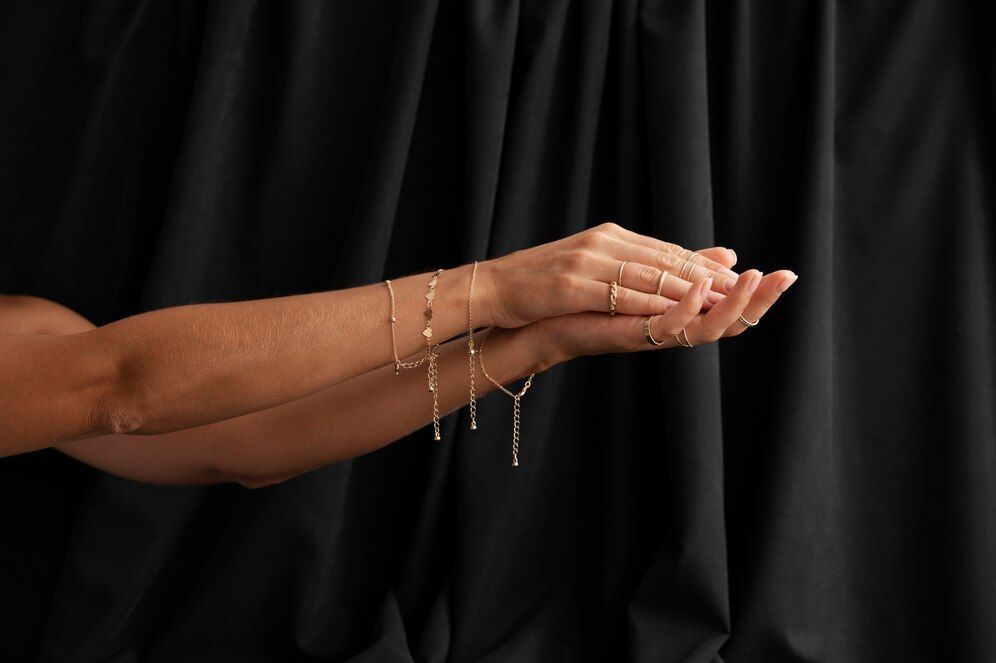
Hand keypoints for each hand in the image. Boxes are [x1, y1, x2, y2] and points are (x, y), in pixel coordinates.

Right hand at [477, 222, 741, 328]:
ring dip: (691, 289)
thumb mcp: (590, 268)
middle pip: (666, 258)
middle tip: (752, 285)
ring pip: (650, 275)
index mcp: (609, 237)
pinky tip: (677, 313)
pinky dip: (651, 304)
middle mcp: (602, 243)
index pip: (667, 250)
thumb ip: (632, 265)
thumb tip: (666, 268)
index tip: (742, 278)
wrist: (492, 288)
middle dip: (711, 275)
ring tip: (726, 300)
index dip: (706, 266)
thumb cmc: (542, 285)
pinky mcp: (571, 285)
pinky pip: (618, 295)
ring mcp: (586, 262)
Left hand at [522, 251, 797, 368]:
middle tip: (786, 278)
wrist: (547, 320)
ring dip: (731, 303)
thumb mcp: (650, 276)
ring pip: (705, 328)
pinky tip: (701, 287)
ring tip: (754, 278)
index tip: (786, 274)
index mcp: (680, 314)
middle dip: (759, 301)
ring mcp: (653, 335)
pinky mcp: (629, 335)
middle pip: (727, 321)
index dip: (759, 295)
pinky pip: (666, 325)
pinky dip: (686, 306)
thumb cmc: (594, 301)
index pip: (730, 307)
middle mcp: (673, 329)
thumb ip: (687, 267)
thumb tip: (728, 254)